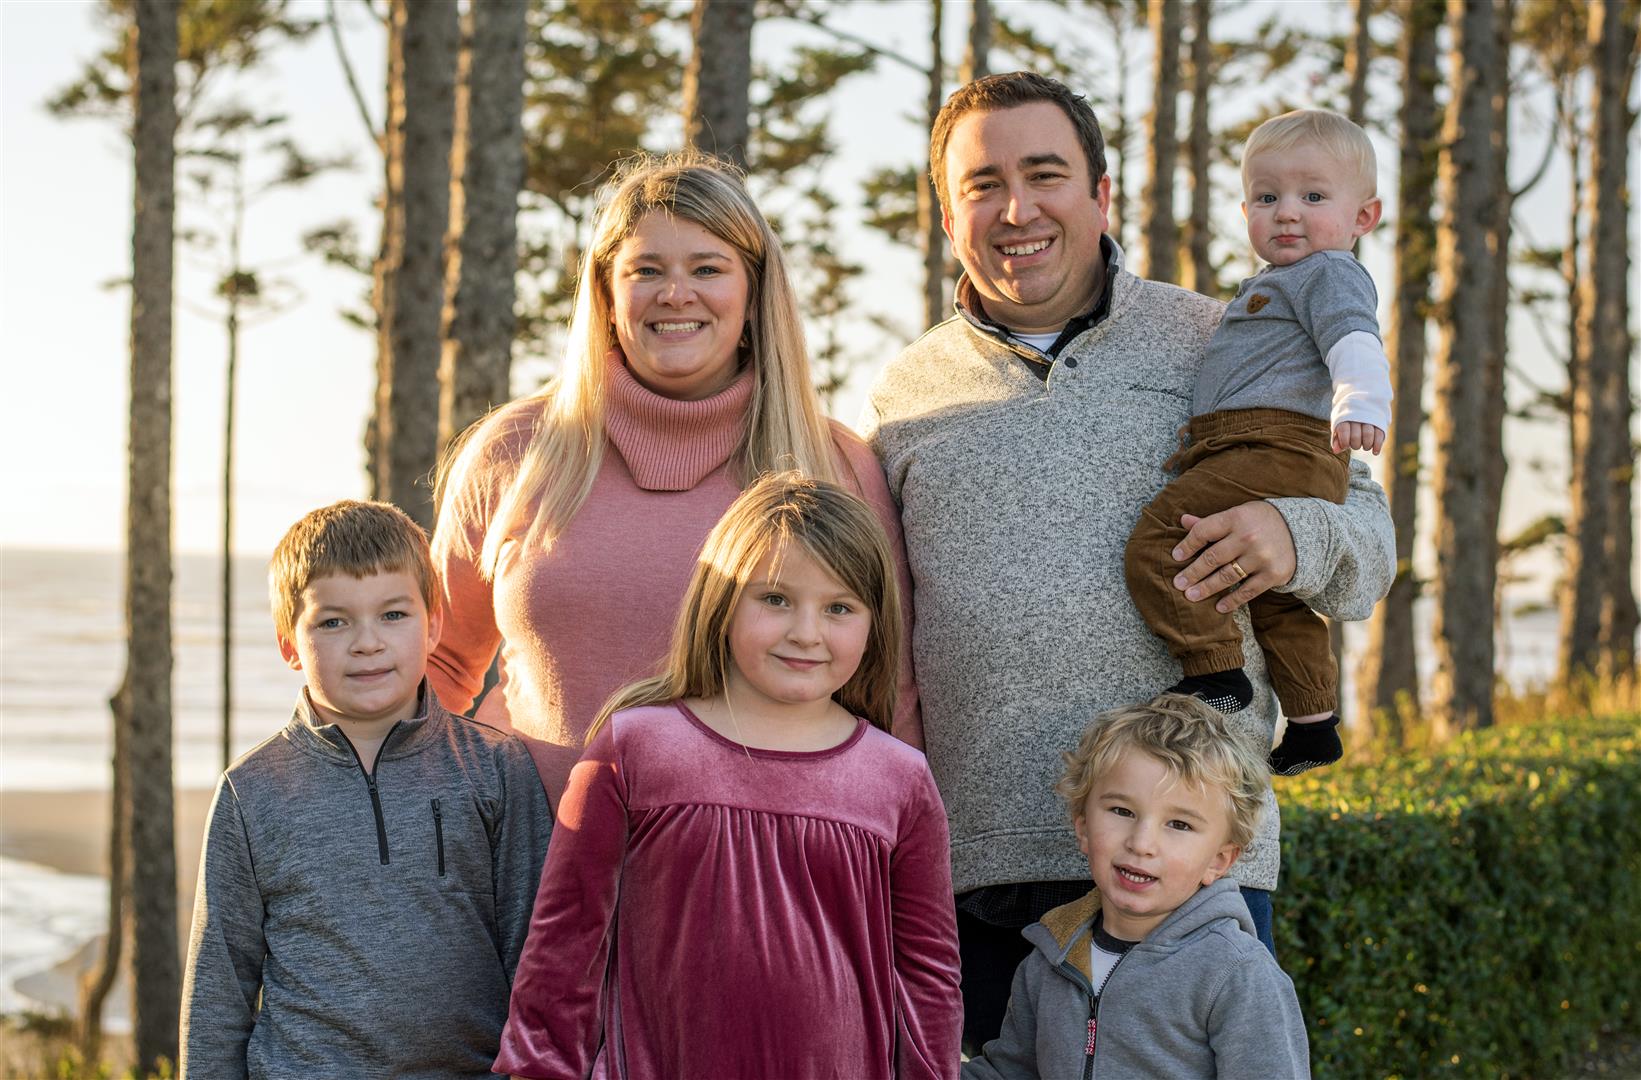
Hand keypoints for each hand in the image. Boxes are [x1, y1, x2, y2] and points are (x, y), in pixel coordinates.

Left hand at [1171, 502, 1296, 613]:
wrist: (1301, 531)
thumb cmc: (1260, 522)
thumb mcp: (1238, 514)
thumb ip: (1211, 521)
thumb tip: (1183, 520)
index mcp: (1236, 517)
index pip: (1204, 532)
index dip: (1187, 545)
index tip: (1176, 557)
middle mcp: (1248, 536)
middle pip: (1212, 558)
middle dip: (1192, 573)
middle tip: (1177, 583)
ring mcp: (1261, 557)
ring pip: (1226, 576)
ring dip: (1206, 588)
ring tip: (1190, 596)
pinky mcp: (1273, 574)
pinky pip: (1247, 591)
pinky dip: (1232, 601)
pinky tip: (1218, 607)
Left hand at [1332, 421, 1385, 454]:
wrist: (1361, 406)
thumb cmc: (1346, 422)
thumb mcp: (1338, 428)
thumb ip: (1336, 439)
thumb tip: (1336, 451)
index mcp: (1344, 417)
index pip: (1343, 431)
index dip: (1344, 442)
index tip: (1345, 445)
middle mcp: (1357, 417)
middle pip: (1356, 436)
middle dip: (1355, 445)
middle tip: (1355, 445)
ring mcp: (1369, 419)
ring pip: (1368, 435)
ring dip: (1366, 445)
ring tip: (1365, 447)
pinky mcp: (1380, 423)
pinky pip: (1380, 435)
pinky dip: (1377, 445)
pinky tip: (1375, 452)